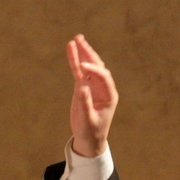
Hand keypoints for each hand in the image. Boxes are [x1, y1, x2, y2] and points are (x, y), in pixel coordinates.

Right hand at [67, 34, 117, 157]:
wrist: (89, 140)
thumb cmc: (91, 132)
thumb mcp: (88, 120)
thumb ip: (86, 104)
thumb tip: (82, 88)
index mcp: (109, 96)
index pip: (103, 77)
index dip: (93, 71)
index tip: (82, 68)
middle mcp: (103, 88)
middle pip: (97, 66)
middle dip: (89, 53)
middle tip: (80, 40)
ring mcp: (92, 86)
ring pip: (88, 66)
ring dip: (82, 53)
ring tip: (76, 39)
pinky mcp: (82, 87)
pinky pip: (78, 72)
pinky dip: (75, 61)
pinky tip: (70, 49)